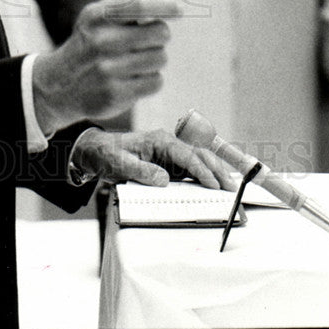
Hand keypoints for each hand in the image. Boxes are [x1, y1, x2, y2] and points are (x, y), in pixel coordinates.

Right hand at [32, 0, 179, 133]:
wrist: (60, 84)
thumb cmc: (89, 43)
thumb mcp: (95, 16)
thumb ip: (126, 5)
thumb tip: (170, 6)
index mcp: (97, 17)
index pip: (139, 5)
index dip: (163, 6)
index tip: (177, 11)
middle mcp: (102, 42)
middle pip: (160, 32)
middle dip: (159, 35)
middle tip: (147, 40)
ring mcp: (109, 70)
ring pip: (161, 58)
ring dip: (154, 59)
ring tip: (135, 60)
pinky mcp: (116, 94)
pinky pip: (156, 81)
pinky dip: (150, 79)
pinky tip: (133, 78)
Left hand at [70, 127, 237, 189]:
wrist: (97, 151)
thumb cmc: (107, 154)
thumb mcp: (118, 164)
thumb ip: (140, 171)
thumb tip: (163, 180)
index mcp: (159, 140)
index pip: (186, 155)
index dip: (201, 170)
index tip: (212, 184)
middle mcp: (168, 144)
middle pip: (199, 155)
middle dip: (216, 170)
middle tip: (230, 188)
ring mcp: (170, 154)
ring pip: (199, 162)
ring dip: (215, 174)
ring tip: (229, 188)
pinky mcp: (169, 164)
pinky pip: (191, 170)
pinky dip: (205, 178)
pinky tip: (215, 187)